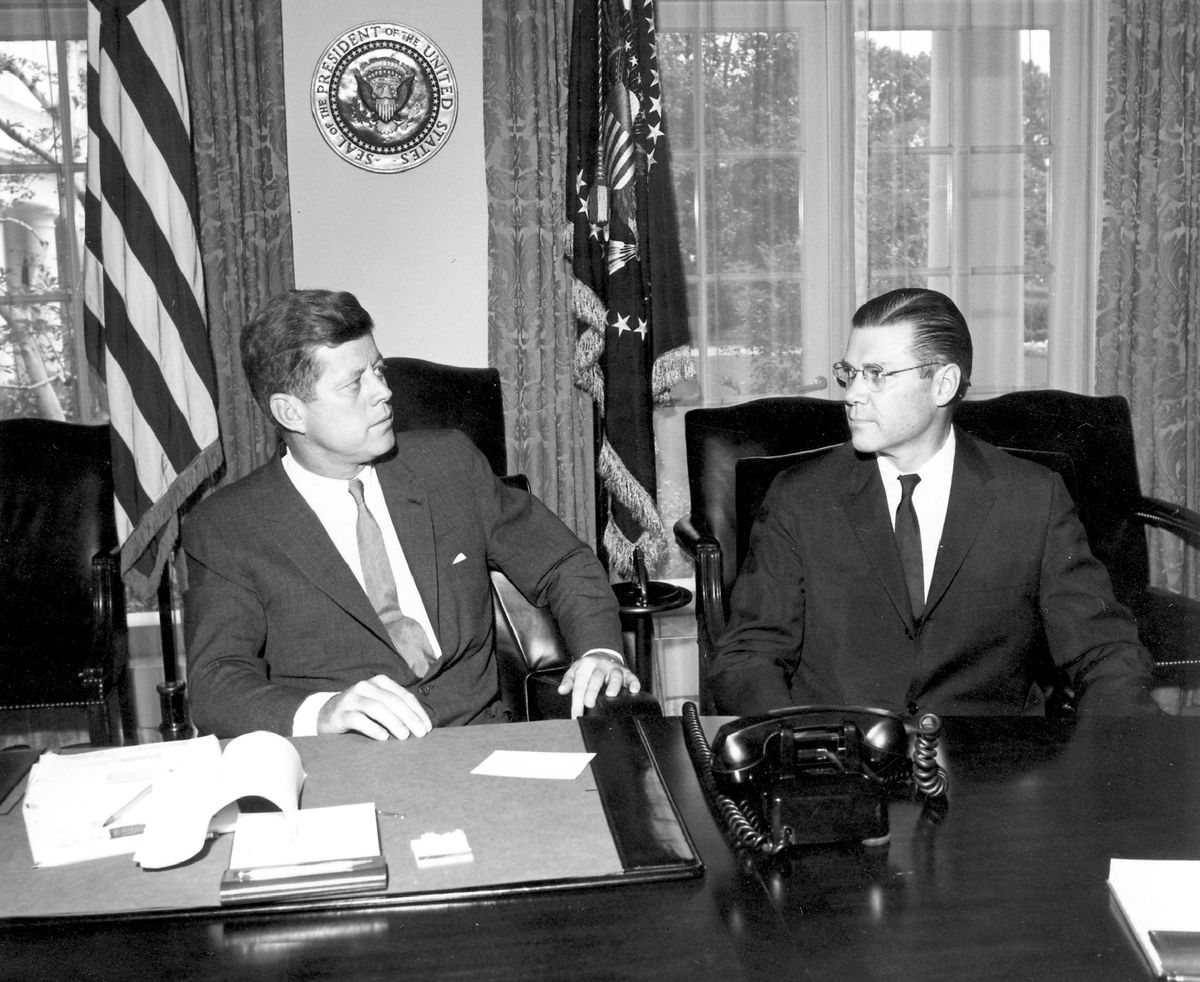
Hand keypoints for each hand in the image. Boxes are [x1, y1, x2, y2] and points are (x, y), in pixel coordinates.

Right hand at [316, 674, 432, 739]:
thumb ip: (396, 710)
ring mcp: (351, 698)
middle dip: (409, 717)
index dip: (418, 712)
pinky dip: (372, 728)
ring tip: (404, 736)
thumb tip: (421, 726)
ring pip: (376, 708)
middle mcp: (366, 686)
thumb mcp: (380, 706)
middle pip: (392, 701)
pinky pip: (358, 719)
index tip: (427, 728)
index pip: (404, 696)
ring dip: (393, 722)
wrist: (327, 715)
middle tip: (420, 734)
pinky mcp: (340, 713)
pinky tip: (383, 737)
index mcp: (380, 682)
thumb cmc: (361, 713)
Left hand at [558, 651, 640, 717]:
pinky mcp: (626, 672)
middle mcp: (601, 666)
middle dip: (592, 692)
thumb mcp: (575, 670)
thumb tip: (561, 690)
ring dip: (614, 685)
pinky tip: (634, 690)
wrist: (603, 654)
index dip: (577, 701)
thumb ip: (568, 681)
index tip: (576, 714)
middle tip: (589, 704)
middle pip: (596, 680)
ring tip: (611, 695)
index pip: (580, 685)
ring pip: (615, 676)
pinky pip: (631, 677)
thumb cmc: (588, 667)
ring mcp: (614, 669)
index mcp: (586, 666)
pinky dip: (634, 683)